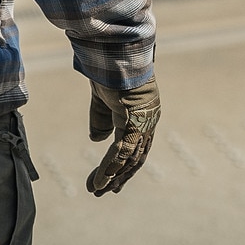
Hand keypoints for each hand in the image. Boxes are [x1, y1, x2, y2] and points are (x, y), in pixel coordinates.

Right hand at [86, 78, 159, 195]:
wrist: (114, 52)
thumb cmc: (110, 69)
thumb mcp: (103, 99)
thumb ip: (101, 120)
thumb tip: (97, 140)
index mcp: (143, 115)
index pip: (136, 147)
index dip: (125, 166)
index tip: (112, 180)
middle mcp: (147, 122)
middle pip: (135, 158)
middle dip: (119, 177)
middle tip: (103, 192)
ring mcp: (143, 123)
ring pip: (128, 160)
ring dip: (111, 178)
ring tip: (96, 191)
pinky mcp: (132, 123)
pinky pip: (120, 153)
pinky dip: (109, 169)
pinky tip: (99, 182)